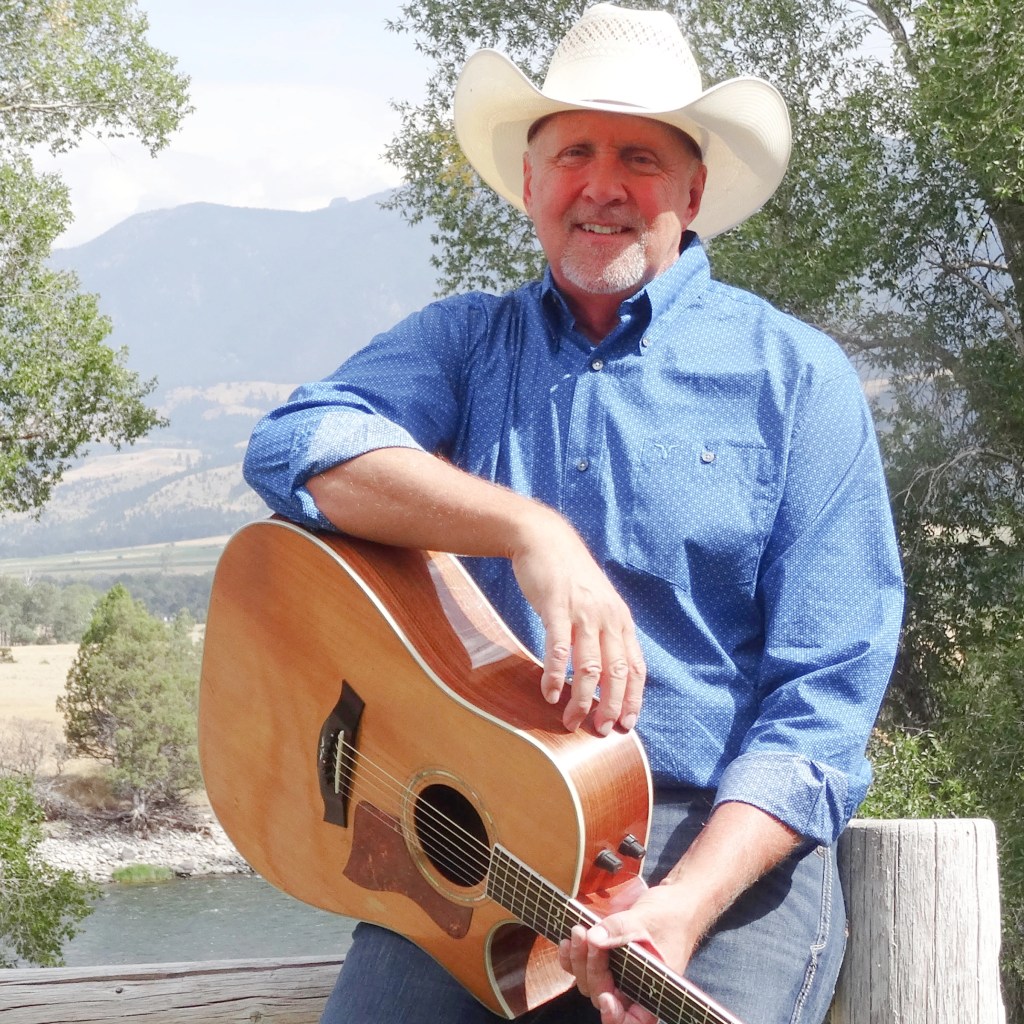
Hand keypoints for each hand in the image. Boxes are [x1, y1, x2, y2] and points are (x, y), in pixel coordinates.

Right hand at [509, 511, 645, 733]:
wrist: (545, 539)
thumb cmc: (570, 576)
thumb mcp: (598, 602)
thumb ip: (604, 632)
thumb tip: (605, 670)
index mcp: (620, 619)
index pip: (635, 666)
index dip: (634, 698)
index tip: (627, 724)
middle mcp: (608, 618)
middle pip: (616, 672)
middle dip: (610, 706)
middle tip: (600, 731)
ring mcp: (583, 612)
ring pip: (589, 666)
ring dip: (581, 698)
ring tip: (572, 720)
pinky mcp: (557, 607)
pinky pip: (559, 648)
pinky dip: (555, 674)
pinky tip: (549, 693)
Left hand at [558, 884, 698, 1023]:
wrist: (670, 902)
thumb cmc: (669, 916)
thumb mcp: (647, 921)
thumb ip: (620, 930)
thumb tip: (594, 939)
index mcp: (650, 990)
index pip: (633, 1021)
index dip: (615, 1017)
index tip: (607, 998)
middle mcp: (631, 988)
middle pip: (603, 994)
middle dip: (593, 969)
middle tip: (589, 937)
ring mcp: (615, 974)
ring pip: (588, 982)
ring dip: (579, 960)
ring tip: (579, 931)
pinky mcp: (603, 958)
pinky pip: (580, 967)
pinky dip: (572, 957)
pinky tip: (568, 941)